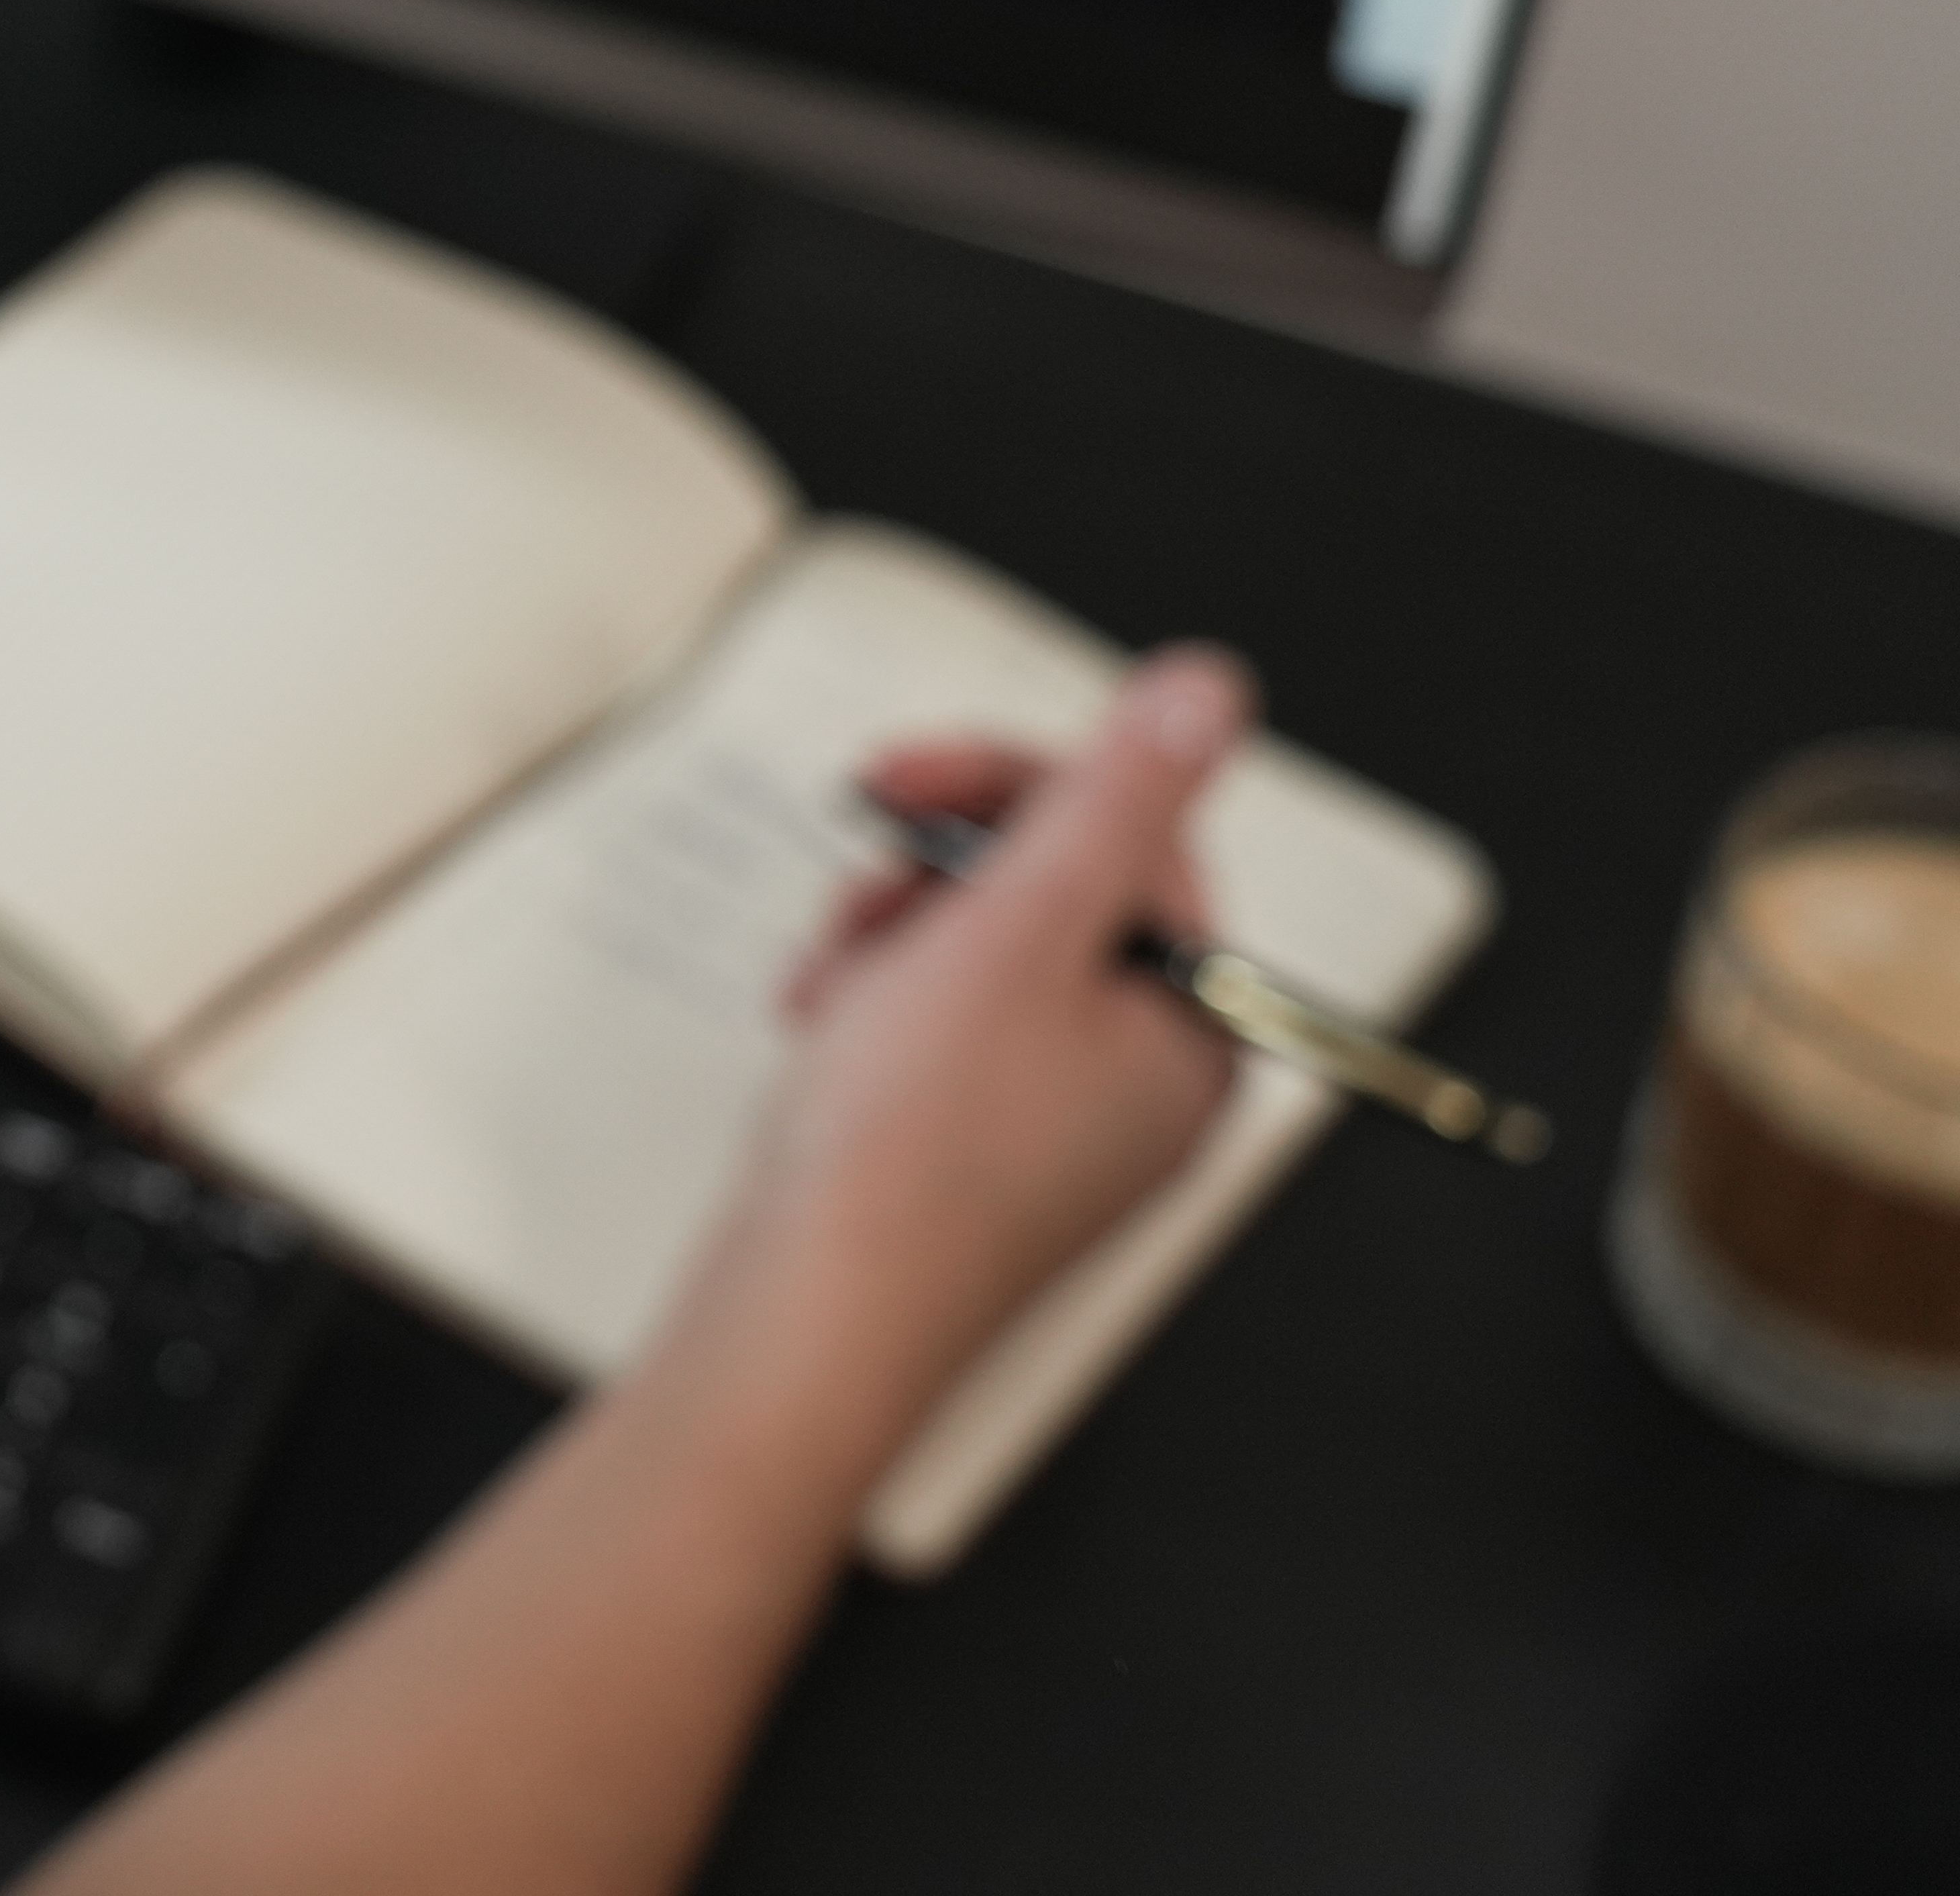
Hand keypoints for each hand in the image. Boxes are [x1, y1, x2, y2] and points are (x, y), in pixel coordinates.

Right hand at [697, 651, 1249, 1434]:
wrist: (806, 1320)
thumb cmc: (911, 1152)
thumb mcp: (1019, 928)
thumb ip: (1116, 796)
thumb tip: (1204, 690)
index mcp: (1193, 1028)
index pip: (1130, 839)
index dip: (1006, 787)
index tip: (899, 777)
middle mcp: (1144, 1080)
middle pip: (1053, 893)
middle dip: (935, 875)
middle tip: (859, 883)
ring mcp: (1057, 1124)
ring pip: (978, 954)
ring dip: (888, 935)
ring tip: (834, 979)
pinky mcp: (972, 1152)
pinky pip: (932, 1027)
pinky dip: (869, 1004)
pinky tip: (821, 1026)